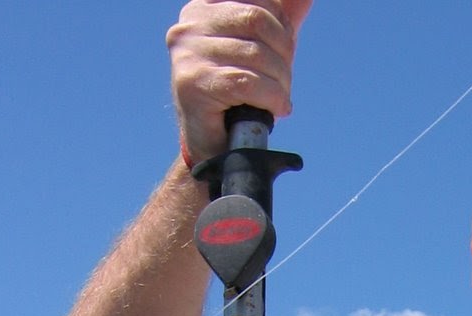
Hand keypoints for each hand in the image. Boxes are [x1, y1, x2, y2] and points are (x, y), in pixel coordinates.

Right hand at [167, 0, 312, 163]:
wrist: (213, 145)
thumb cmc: (237, 94)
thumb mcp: (259, 48)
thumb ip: (277, 20)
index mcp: (203, 8)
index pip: (258, 2)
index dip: (281, 26)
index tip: (284, 52)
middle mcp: (189, 25)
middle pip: (258, 21)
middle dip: (284, 54)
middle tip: (284, 81)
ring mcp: (187, 53)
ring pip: (256, 55)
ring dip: (280, 82)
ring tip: (278, 98)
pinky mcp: (192, 83)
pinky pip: (247, 83)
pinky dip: (271, 98)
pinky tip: (276, 109)